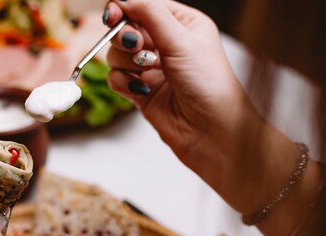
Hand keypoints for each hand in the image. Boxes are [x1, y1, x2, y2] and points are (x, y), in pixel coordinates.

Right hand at [104, 0, 320, 235]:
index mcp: (183, 24)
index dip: (127, 9)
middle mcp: (166, 44)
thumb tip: (125, 0)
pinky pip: (116, 78)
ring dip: (126, 62)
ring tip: (146, 72)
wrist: (212, 131)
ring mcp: (151, 68)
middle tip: (136, 47)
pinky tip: (142, 90)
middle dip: (126, 38)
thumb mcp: (182, 41)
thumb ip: (151, 15)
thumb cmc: (210, 86)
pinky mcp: (140, 91)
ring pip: (116, 54)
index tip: (113, 15)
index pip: (145, 6)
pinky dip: (124, 82)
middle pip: (126, 29)